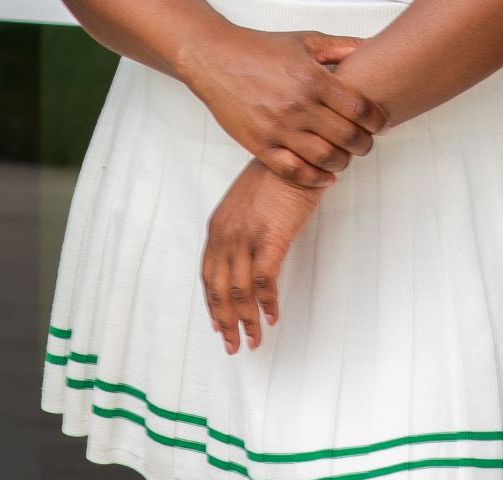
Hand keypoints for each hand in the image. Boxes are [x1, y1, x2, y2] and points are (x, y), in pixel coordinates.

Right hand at [174, 27, 382, 189]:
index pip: (359, 108)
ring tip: (345, 157)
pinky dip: (315, 179)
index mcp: (313, 78)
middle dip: (364, 144)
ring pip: (324, 158)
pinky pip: (293, 171)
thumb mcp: (305, 40)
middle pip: (346, 136)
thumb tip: (372, 47)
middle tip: (366, 143)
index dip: (377, 120)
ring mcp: (278, 127)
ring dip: (343, 162)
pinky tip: (325, 177)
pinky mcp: (260, 144)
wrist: (215, 59)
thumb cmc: (261, 48)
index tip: (381, 124)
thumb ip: (341, 46)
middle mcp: (298, 105)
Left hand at [201, 164, 319, 352]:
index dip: (212, 304)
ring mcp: (246, 238)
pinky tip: (273, 316)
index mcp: (217, 227)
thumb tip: (244, 259)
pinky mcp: (270, 239)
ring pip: (239, 292)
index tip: (217, 325)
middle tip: (233, 345)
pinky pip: (264, 282)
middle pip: (219, 290)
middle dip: (226, 322)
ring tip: (255, 340)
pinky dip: (267, 303)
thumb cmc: (275, 177)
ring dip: (246, 321)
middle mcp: (225, 235)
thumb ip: (239, 230)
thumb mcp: (245, 204)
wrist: (295, 157)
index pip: (208, 275)